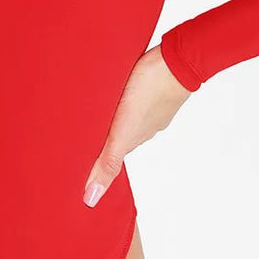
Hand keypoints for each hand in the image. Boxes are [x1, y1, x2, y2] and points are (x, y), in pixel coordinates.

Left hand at [82, 44, 190, 206]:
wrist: (177, 60)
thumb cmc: (150, 92)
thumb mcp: (123, 130)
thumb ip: (108, 161)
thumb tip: (91, 198)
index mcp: (133, 138)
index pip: (111, 160)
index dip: (96, 167)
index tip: (82, 176)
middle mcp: (143, 126)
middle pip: (118, 140)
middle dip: (101, 144)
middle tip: (81, 147)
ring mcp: (150, 106)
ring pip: (126, 119)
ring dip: (113, 122)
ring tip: (96, 121)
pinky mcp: (151, 86)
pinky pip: (134, 99)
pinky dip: (124, 103)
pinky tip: (118, 96)